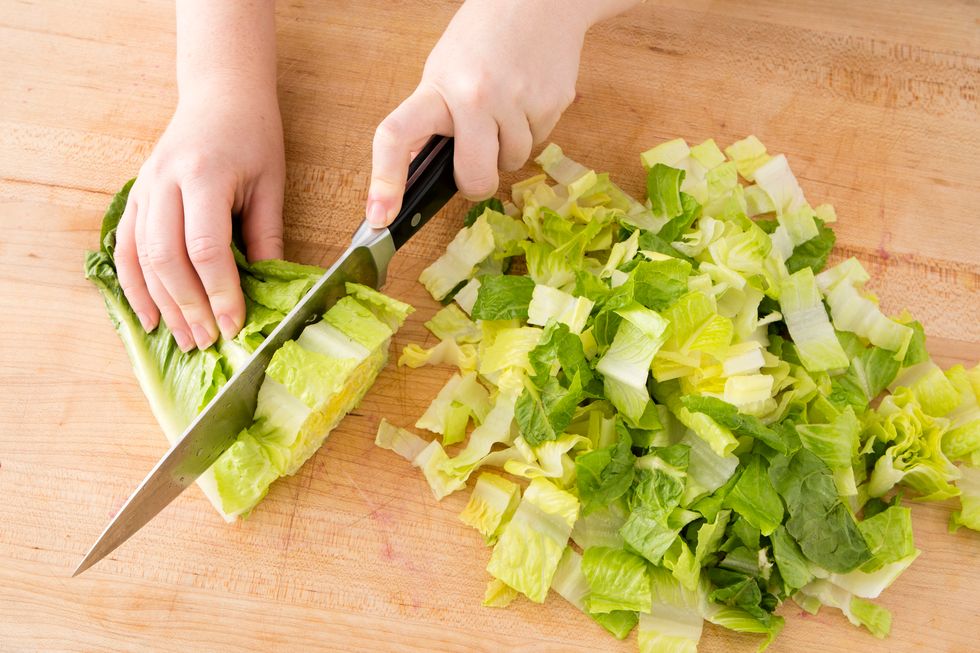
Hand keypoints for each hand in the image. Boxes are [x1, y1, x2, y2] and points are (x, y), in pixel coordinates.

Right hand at [114, 91, 284, 350]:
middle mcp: (165, 182)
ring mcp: (144, 188)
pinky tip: (149, 317)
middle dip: (188, 306)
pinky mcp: (135, 196)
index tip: (235, 325)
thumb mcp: (270, 185)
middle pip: (166, 257)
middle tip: (209, 341)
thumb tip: (270, 293)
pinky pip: (125, 247)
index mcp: (204, 176)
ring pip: (141, 257)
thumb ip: (266, 238)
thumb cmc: (253, 138)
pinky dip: (134, 285)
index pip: (206, 247)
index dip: (219, 292)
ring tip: (184, 339)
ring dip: (161, 304)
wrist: (220, 95)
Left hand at [366, 0, 595, 226]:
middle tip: (475, 167)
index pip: (397, 136)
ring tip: (505, 109)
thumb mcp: (443, 70)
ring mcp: (519, 102)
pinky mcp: (554, 104)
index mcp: (439, 87)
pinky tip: (527, 99)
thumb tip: (416, 171)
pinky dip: (531, 131)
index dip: (384, 181)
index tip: (379, 216)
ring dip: (507, 149)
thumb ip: (432, 118)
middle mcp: (477, 97)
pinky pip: (539, 143)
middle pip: (475, 179)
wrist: (540, 0)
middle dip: (475, 184)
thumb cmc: (483, 37)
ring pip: (512, 163)